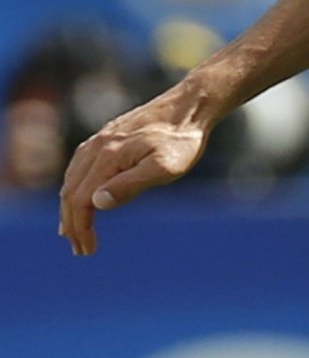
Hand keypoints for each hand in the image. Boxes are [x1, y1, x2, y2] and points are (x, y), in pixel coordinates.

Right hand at [58, 89, 212, 252]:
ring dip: (70, 208)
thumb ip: (131, 185)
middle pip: (70, 192)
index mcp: (106, 158)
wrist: (188, 107)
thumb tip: (97, 203)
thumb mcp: (165, 168)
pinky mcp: (105, 138)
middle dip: (72, 224)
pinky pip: (79, 168)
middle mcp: (95, 148)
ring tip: (75, 231)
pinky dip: (74, 188)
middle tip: (81, 249)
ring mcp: (98, 141)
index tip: (88, 249)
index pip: (80, 200)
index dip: (81, 227)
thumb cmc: (182, 141)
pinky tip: (82, 198)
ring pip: (71, 180)